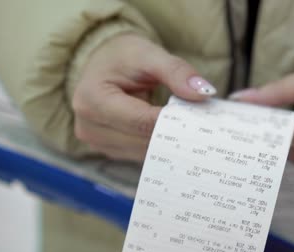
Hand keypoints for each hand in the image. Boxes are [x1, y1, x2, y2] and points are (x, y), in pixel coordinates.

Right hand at [72, 34, 216, 161]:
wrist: (104, 64)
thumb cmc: (123, 57)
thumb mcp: (149, 54)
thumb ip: (176, 72)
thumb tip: (203, 92)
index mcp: (92, 100)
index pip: (141, 120)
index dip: (174, 122)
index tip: (201, 118)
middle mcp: (89, 127)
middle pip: (144, 141)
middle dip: (175, 133)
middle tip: (204, 125)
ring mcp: (98, 143)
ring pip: (146, 153)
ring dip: (170, 142)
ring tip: (191, 127)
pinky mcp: (110, 151)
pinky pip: (143, 154)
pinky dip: (162, 145)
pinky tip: (175, 133)